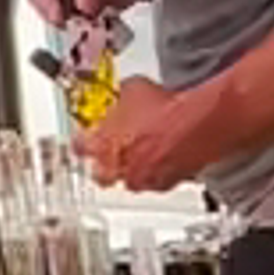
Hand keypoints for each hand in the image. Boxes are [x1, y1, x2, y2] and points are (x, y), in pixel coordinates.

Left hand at [82, 82, 207, 194]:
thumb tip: (123, 93)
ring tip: (143, 154)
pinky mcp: (162, 185)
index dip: (83, 141)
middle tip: (113, 153)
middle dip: (105, 165)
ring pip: (129, 180)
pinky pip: (154, 182)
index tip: (87, 138)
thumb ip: (121, 98)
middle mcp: (117, 166)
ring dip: (133, 169)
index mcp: (102, 143)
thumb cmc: (164, 109)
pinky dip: (157, 172)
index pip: (79, 147)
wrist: (193, 124)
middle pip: (100, 175)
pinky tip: (164, 157)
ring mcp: (139, 178)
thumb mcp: (135, 89)